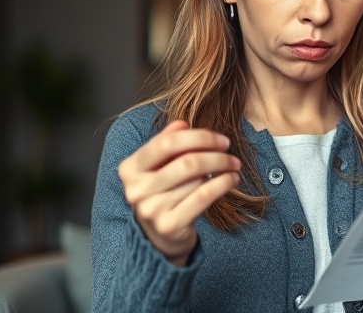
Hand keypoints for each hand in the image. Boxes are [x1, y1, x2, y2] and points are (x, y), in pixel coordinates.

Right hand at [118, 120, 240, 265]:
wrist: (159, 238)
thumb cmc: (163, 193)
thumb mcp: (159, 167)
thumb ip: (167, 143)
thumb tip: (183, 123)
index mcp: (129, 168)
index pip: (167, 143)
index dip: (198, 137)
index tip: (221, 139)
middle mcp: (135, 189)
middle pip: (187, 161)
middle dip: (216, 155)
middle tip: (231, 155)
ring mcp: (151, 210)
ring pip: (197, 179)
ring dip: (221, 170)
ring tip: (232, 168)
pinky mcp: (169, 226)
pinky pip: (203, 197)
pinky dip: (223, 184)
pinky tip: (232, 180)